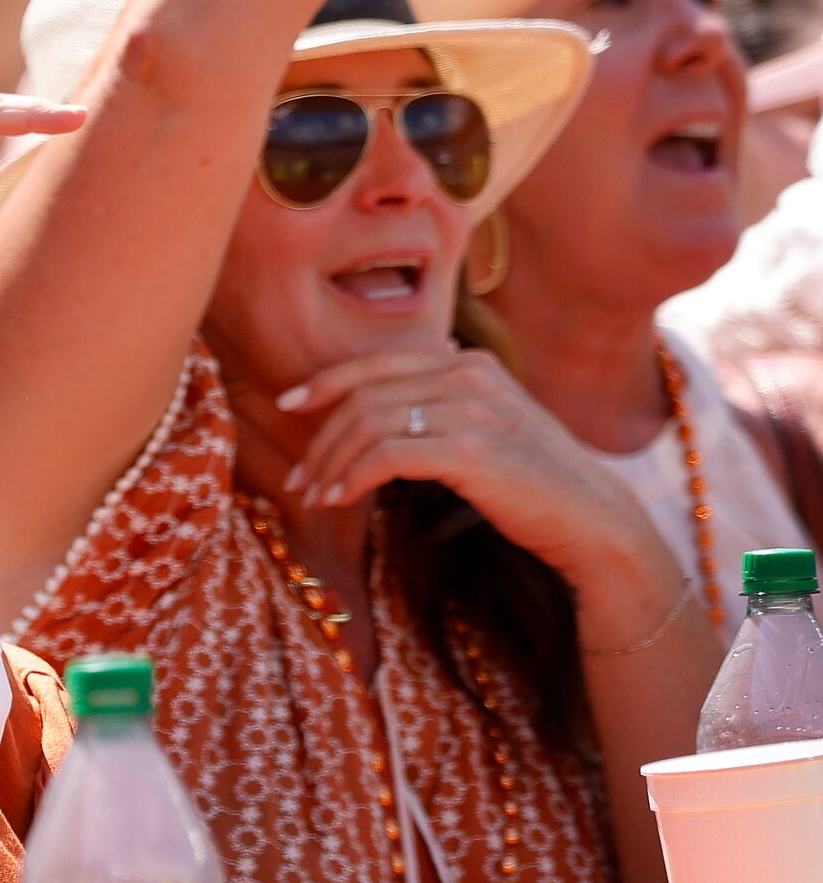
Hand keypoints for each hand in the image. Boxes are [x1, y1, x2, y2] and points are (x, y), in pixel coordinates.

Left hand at [275, 345, 681, 621]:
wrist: (594, 521)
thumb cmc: (534, 479)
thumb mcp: (490, 422)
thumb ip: (448, 398)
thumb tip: (403, 379)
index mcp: (468, 362)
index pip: (377, 362)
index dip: (325, 381)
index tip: (288, 405)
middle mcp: (468, 375)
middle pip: (364, 395)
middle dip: (321, 436)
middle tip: (298, 475)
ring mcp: (472, 410)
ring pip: (369, 424)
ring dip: (332, 462)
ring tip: (316, 495)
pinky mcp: (472, 451)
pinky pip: (388, 455)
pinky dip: (355, 476)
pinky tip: (342, 498)